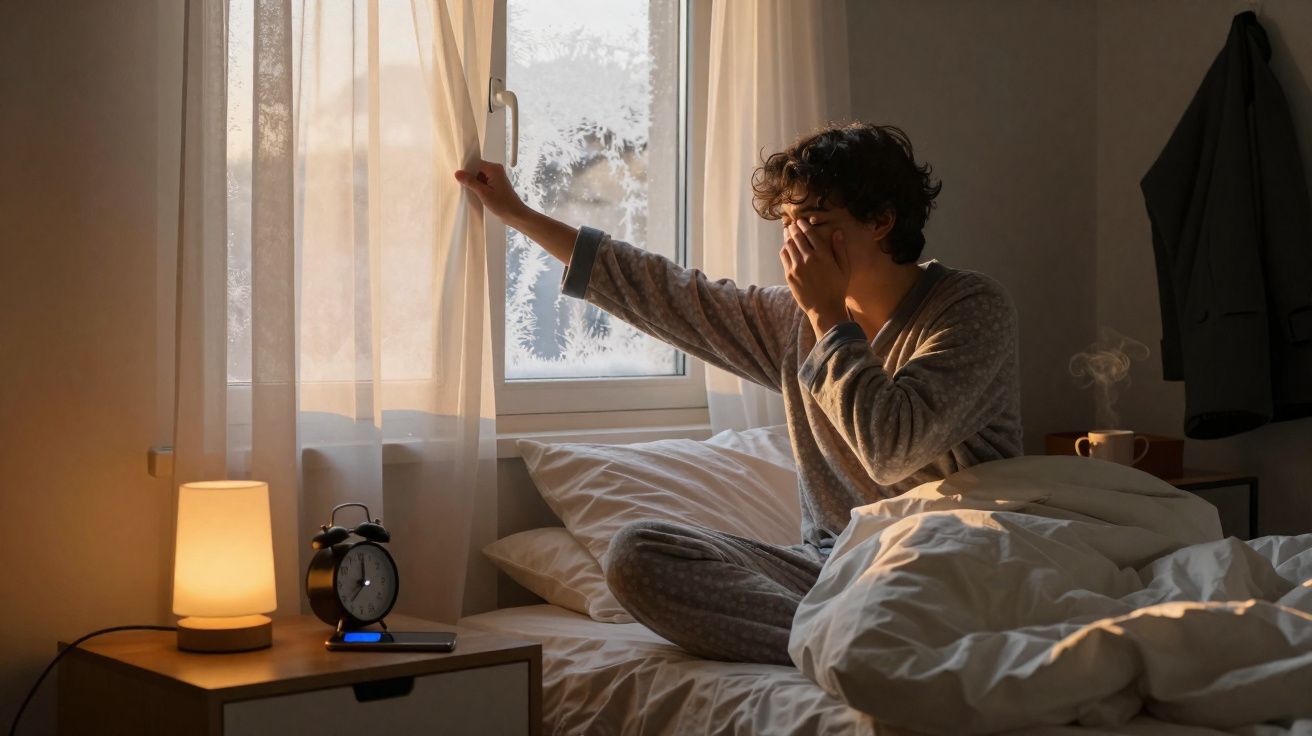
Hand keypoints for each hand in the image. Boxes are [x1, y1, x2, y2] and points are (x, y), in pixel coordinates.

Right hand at [453, 159, 528, 222]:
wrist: (515, 214)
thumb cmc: (502, 204)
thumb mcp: (483, 193)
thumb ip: (470, 182)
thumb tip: (457, 173)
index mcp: (494, 168)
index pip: (475, 163)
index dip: (466, 170)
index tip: (458, 178)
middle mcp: (496, 170)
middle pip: (477, 169)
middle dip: (470, 177)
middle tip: (464, 187)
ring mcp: (496, 177)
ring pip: (479, 176)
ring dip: (474, 183)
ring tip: (471, 192)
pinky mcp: (496, 184)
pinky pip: (484, 181)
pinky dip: (479, 187)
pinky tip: (476, 194)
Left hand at [780, 218, 849, 336]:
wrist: (824, 308)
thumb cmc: (837, 289)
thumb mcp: (844, 268)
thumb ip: (840, 249)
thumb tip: (837, 232)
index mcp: (823, 255)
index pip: (810, 234)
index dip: (804, 225)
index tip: (800, 221)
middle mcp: (808, 258)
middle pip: (797, 237)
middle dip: (793, 228)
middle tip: (791, 224)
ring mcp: (797, 267)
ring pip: (788, 245)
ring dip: (787, 236)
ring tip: (787, 232)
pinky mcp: (789, 275)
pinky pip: (784, 257)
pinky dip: (784, 249)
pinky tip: (786, 246)